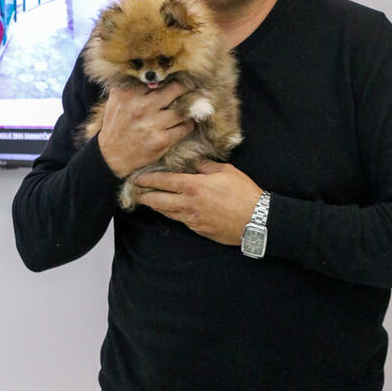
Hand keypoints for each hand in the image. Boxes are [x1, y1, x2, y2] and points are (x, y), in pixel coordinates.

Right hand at [98, 81, 194, 177]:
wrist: (111, 155)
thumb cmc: (116, 125)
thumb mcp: (115, 100)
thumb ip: (129, 85)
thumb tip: (149, 73)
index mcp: (129, 94)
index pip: (157, 79)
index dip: (170, 76)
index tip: (179, 76)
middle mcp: (142, 107)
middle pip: (175, 89)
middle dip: (186, 87)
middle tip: (192, 87)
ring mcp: (152, 124)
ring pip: (182, 110)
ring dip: (189, 108)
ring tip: (191, 106)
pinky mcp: (161, 140)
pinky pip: (184, 128)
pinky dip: (188, 124)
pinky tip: (186, 123)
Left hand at [136, 160, 262, 245]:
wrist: (256, 221)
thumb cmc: (243, 193)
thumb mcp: (226, 171)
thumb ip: (206, 165)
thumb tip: (195, 160)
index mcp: (194, 186)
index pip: (164, 181)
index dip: (149, 179)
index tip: (137, 177)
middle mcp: (189, 204)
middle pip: (159, 200)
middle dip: (145, 196)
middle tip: (135, 192)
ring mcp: (193, 219)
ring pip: (167, 212)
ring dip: (156, 206)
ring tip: (148, 200)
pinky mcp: (199, 229)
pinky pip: (180, 220)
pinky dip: (171, 214)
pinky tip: (170, 210)